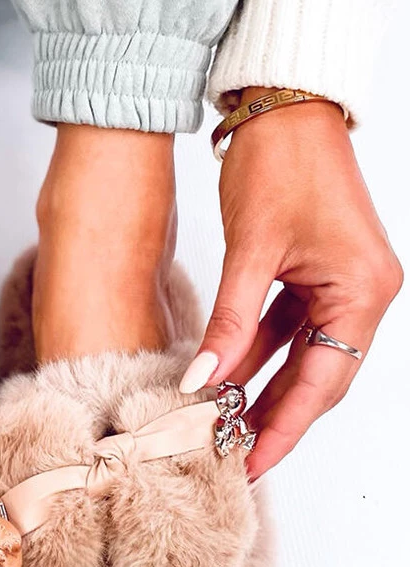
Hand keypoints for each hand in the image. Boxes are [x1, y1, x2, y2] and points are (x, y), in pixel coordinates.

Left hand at [181, 89, 402, 478]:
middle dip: (273, 415)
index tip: (249, 463)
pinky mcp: (317, 272)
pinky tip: (226, 377)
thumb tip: (202, 381)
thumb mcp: (251, 251)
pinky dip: (258, 352)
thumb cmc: (281, 161)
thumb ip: (230, 323)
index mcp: (363, 291)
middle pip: (317, 375)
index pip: (322, 382)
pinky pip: (289, 327)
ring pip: (301, 355)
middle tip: (229, 453)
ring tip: (222, 424)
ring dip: (263, 387)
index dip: (284, 427)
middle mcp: (363, 293)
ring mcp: (342, 283)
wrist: (284, 103)